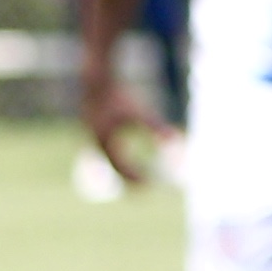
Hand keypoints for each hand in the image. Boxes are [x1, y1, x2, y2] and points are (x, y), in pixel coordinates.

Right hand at [79, 68, 156, 187]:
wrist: (97, 81)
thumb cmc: (121, 96)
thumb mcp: (142, 112)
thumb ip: (157, 127)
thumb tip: (177, 141)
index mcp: (107, 141)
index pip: (122, 168)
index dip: (136, 179)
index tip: (151, 185)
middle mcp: (97, 142)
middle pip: (114, 168)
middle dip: (129, 179)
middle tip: (145, 189)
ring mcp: (94, 136)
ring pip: (108, 160)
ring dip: (122, 170)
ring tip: (138, 178)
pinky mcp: (95, 130)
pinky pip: (106, 151)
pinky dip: (117, 159)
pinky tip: (127, 161)